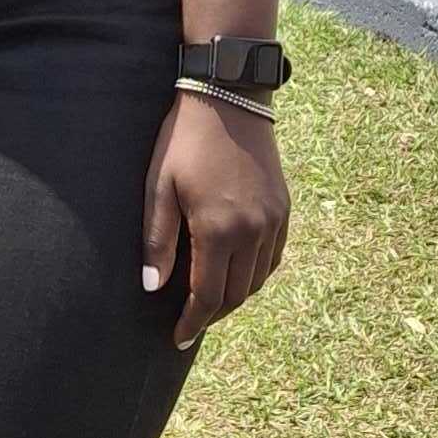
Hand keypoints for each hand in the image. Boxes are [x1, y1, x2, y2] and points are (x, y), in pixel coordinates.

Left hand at [142, 94, 289, 351]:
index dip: (192, 322)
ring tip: (209, 303)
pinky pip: (273, 258)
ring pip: (257, 280)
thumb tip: (153, 289)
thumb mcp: (159, 187)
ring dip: (234, 298)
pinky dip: (255, 276)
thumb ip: (158, 242)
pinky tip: (237, 275)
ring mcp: (273, 221)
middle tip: (190, 324)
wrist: (230, 98)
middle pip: (235, 295)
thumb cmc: (184, 141)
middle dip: (211, 316)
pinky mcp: (284, 209)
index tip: (177, 338)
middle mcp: (253, 232)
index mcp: (219, 230)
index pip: (207, 296)